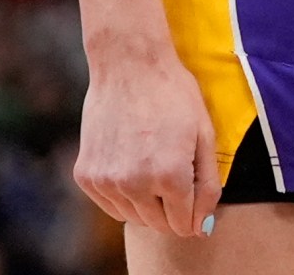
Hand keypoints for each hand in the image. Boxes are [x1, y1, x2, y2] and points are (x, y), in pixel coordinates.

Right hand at [72, 36, 219, 238]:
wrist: (129, 66)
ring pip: (134, 218)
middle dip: (172, 209)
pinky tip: (133, 165)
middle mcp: (134, 184)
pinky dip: (124, 195)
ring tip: (154, 164)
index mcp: (170, 176)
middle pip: (159, 224)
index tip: (194, 196)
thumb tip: (202, 227)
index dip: (194, 213)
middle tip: (175, 174)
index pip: (185, 224)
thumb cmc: (173, 95)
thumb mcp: (204, 135)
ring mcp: (106, 181)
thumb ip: (207, 185)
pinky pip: (110, 205)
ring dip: (148, 203)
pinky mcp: (86, 176)